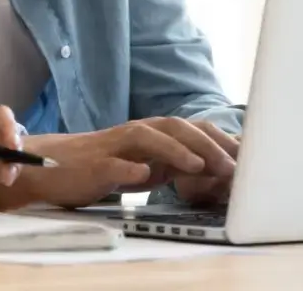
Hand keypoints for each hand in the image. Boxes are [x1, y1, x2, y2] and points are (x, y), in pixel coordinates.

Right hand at [0, 117, 238, 210]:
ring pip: (149, 137)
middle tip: (234, 165)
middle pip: (176, 126)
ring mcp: (116, 147)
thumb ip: (173, 164)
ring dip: (177, 150)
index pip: (192, 128)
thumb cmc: (103, 167)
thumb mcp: (145, 165)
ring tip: (201, 166)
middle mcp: (136, 133)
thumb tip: (214, 171)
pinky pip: (114, 164)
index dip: (221, 140)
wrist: (53, 167)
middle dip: (208, 143)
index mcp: (152, 133)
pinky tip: (144, 176)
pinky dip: (131, 168)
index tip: (249, 159)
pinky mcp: (95, 164)